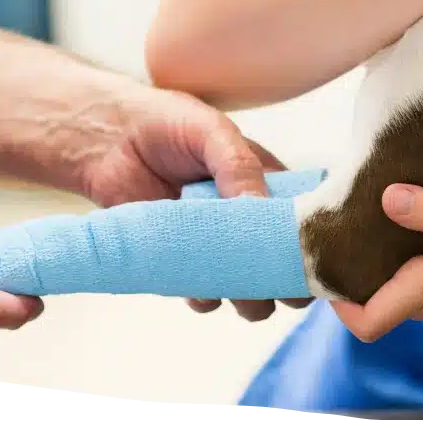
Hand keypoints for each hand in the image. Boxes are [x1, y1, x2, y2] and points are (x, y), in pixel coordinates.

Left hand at [80, 86, 310, 321]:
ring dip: (249, 298)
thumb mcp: (212, 132)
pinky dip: (205, 297)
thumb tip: (261, 209)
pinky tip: (196, 283)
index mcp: (268, 182)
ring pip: (248, 286)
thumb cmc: (168, 123)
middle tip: (276, 284)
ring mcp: (216, 243)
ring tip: (239, 291)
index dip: (312, 241)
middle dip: (285, 280)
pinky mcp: (182, 262)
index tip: (313, 259)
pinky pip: (204, 295)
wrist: (109, 140)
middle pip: (282, 262)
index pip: (304, 219)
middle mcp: (248, 217)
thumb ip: (239, 166)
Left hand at [331, 184, 422, 350]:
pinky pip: (417, 280)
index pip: (365, 320)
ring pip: (394, 287)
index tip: (324, 253)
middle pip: (371, 298)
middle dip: (351, 263)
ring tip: (371, 209)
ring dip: (379, 256)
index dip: (335, 296)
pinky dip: (406, 256)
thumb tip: (387, 197)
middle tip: (342, 215)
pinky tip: (415, 221)